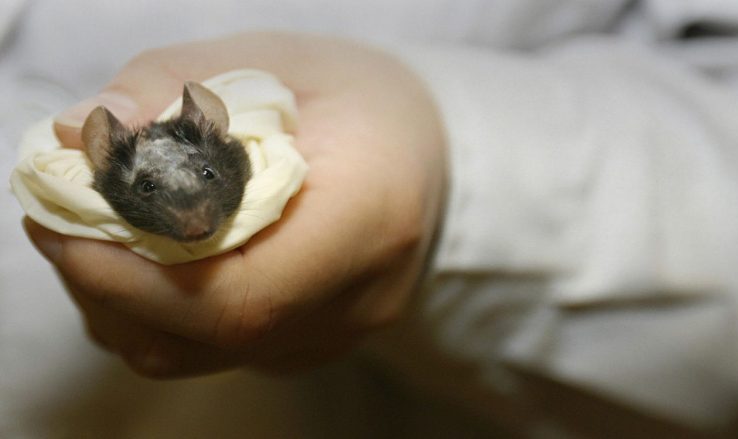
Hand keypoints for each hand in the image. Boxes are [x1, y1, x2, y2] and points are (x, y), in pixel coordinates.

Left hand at [24, 32, 445, 376]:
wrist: (428, 153)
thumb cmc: (359, 96)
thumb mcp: (274, 59)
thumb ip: (172, 87)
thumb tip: (70, 136)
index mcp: (368, 218)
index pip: (237, 297)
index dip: (130, 277)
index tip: (60, 223)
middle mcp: (357, 299)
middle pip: (200, 337)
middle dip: (104, 283)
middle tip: (61, 214)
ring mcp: (334, 333)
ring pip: (192, 354)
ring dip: (120, 300)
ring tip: (98, 230)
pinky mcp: (311, 343)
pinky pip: (210, 348)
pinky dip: (156, 309)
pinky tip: (148, 255)